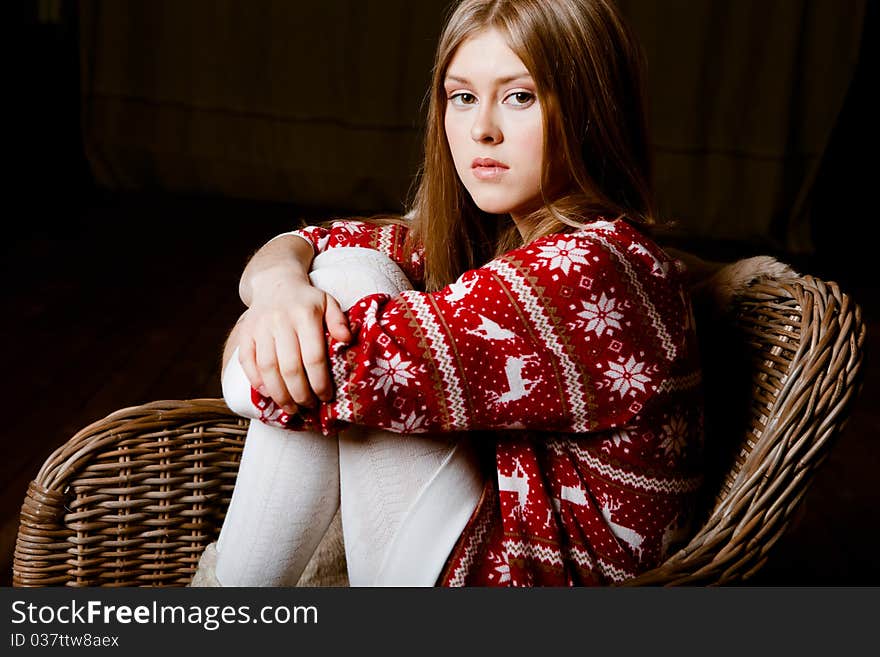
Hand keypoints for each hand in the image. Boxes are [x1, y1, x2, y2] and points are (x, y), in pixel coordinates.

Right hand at [234, 276, 351, 410]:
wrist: (275, 283)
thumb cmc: (307, 301)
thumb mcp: (328, 303)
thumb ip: (339, 321)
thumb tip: (347, 339)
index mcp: (305, 315)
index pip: (313, 357)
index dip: (319, 382)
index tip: (326, 396)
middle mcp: (280, 321)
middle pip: (290, 368)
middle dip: (300, 394)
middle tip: (309, 407)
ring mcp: (260, 328)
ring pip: (268, 369)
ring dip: (279, 394)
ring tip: (291, 408)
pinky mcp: (245, 333)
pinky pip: (247, 362)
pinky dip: (256, 382)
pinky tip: (269, 394)